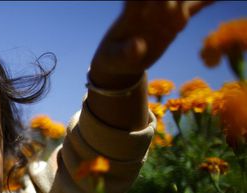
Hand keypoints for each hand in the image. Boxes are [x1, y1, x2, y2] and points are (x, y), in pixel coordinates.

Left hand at [90, 1, 211, 87]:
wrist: (120, 63)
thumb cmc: (113, 58)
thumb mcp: (116, 57)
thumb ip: (126, 51)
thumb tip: (137, 47)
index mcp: (132, 14)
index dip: (150, 0)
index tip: (158, 5)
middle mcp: (149, 9)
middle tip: (181, 10)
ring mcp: (163, 15)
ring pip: (180, 1)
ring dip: (189, 0)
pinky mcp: (173, 24)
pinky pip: (190, 11)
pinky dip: (202, 4)